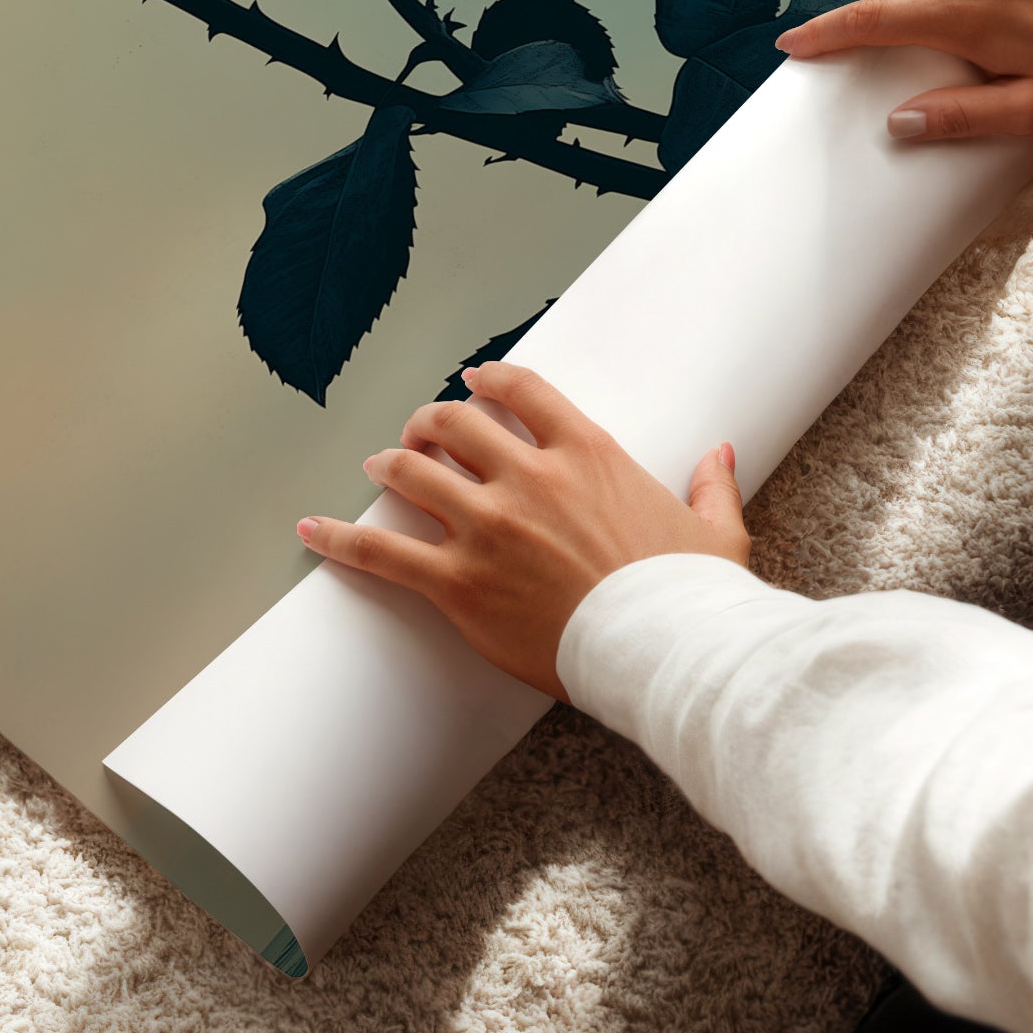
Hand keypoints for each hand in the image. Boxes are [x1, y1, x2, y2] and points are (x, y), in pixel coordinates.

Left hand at [296, 363, 746, 700]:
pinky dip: (340, 538)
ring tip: (378, 465)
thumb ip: (711, 485)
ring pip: (413, 472)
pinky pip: (383, 552)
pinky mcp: (460, 582)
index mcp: (587, 454)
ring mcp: (488, 527)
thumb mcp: (714, 532)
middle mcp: (529, 478)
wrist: (665, 652)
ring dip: (391, 464)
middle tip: (419, 432)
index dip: (489, 380)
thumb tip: (720, 454)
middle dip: (429, 422)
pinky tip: (311, 529)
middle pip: (454, 424)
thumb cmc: (690, 597)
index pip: (522, 391)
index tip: (474, 382)